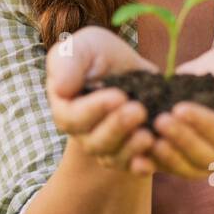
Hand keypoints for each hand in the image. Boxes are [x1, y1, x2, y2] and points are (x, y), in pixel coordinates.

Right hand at [46, 26, 158, 176]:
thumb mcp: (86, 45)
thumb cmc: (103, 55)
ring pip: (113, 157)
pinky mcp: (129, 155)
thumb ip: (67, 61)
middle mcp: (83, 133)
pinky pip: (132, 168)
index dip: (94, 110)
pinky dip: (141, 165)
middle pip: (94, 142)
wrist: (134, 69)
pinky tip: (153, 156)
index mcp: (65, 108)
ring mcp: (106, 147)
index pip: (72, 118)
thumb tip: (60, 89)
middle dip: (117, 127)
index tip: (119, 95)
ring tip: (148, 134)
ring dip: (130, 147)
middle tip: (138, 110)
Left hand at [148, 41, 213, 178]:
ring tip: (146, 139)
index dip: (205, 124)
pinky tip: (137, 158)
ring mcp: (213, 160)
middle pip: (209, 156)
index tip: (179, 108)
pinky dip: (155, 165)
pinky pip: (174, 169)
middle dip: (182, 139)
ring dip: (168, 156)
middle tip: (158, 121)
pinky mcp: (190, 161)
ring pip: (190, 168)